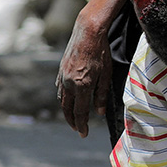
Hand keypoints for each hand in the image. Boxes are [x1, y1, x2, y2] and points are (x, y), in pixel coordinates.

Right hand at [56, 14, 112, 137]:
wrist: (87, 32)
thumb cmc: (101, 53)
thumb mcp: (106, 75)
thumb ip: (101, 95)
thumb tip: (98, 113)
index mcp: (82, 85)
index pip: (80, 112)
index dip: (82, 125)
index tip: (83, 134)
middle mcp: (69, 83)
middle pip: (67, 109)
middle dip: (72, 122)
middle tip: (78, 130)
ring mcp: (62, 77)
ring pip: (62, 100)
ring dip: (66, 111)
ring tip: (73, 119)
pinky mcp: (60, 70)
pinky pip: (60, 89)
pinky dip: (64, 99)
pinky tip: (68, 101)